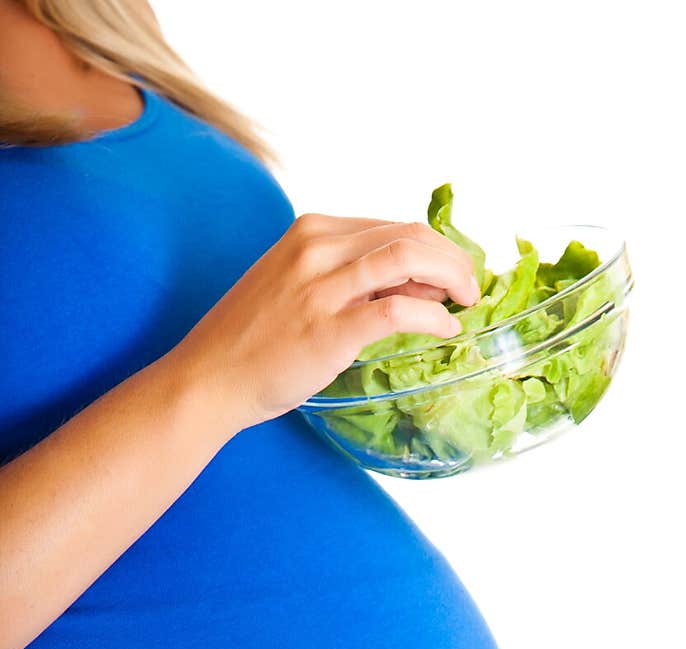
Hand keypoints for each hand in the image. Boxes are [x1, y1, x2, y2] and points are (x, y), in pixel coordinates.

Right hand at [172, 213, 480, 433]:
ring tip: (468, 301)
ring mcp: (323, 287)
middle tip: (471, 287)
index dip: (435, 249)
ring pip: (409, 260)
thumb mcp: (300, 290)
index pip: (393, 227)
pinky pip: (398, 311)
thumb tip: (417, 286)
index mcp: (313, 233)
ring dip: (451, 278)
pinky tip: (445, 329)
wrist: (209, 378)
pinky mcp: (329, 328)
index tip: (452, 275)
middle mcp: (318, 248)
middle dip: (453, 259)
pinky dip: (432, 318)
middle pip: (409, 236)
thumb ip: (353, 281)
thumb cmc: (253, 342)